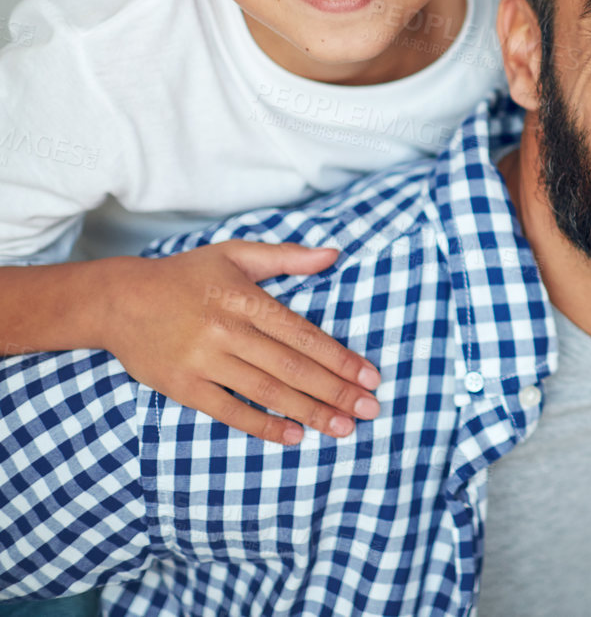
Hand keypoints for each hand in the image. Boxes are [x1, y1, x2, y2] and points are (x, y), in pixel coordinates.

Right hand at [101, 242, 382, 444]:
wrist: (118, 300)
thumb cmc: (185, 275)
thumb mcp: (235, 254)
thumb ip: (286, 257)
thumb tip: (334, 254)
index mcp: (245, 298)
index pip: (303, 333)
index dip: (339, 358)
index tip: (371, 376)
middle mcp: (227, 330)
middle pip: (291, 366)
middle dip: (335, 390)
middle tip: (370, 410)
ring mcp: (203, 360)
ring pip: (265, 390)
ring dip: (308, 411)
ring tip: (342, 427)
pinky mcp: (182, 385)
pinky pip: (228, 410)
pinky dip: (261, 425)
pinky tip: (293, 436)